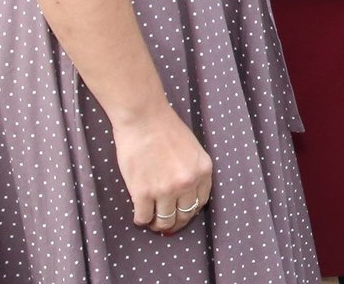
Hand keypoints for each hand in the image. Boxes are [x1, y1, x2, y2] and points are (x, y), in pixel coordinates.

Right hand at [113, 104, 212, 235]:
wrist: (143, 118)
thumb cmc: (165, 129)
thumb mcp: (193, 149)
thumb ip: (193, 170)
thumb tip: (186, 196)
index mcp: (203, 170)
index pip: (201, 202)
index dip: (190, 210)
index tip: (182, 212)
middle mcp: (188, 183)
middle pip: (184, 215)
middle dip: (176, 222)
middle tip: (166, 223)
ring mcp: (165, 190)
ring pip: (165, 221)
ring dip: (158, 224)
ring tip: (152, 220)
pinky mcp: (143, 193)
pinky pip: (143, 218)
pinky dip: (141, 220)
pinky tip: (139, 215)